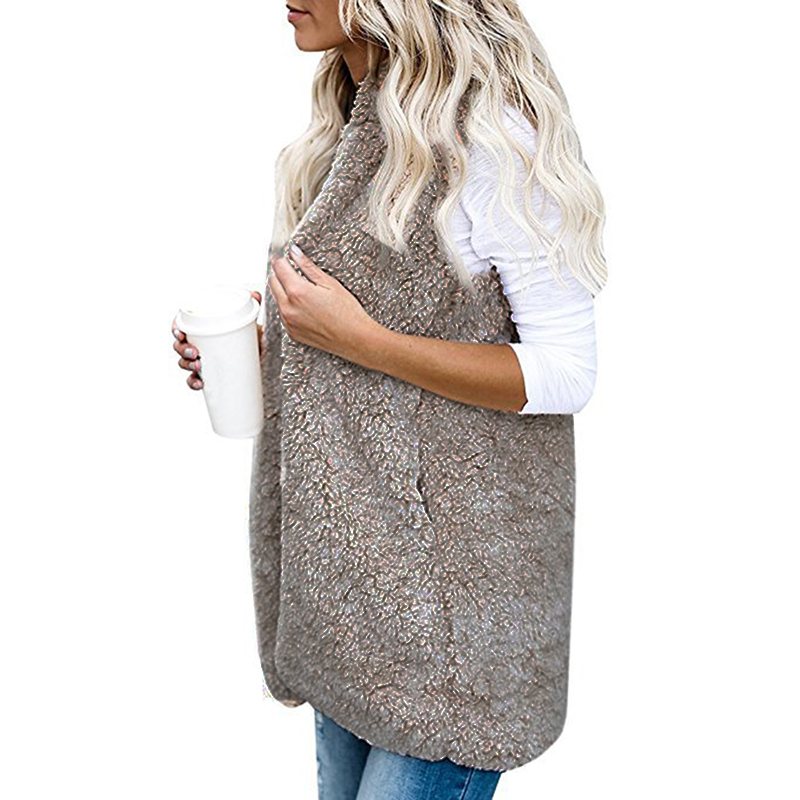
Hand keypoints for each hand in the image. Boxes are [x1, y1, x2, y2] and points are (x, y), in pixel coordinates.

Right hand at [172, 290, 262, 390]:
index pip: (179, 325)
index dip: (175, 329)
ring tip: (199, 366)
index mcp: (200, 327)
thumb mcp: (250, 317)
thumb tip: (255, 295)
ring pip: (183, 362)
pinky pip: (193, 380)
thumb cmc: (248, 331)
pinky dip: (193, 382)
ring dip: (187, 365)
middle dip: (182, 350)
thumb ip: (253, 302)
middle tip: (195, 353)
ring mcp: (200, 359)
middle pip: (179, 345)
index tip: (180, 334)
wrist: (259, 350)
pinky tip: (200, 384)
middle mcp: (196, 343)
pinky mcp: (208, 374)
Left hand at [268, 245, 379, 361]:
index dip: (282, 259)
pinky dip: (289, 307)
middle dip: (280, 274)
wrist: (354, 338)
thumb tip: (294, 252)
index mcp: (297, 292)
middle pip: (272, 282)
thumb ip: (308, 266)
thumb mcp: (330, 283)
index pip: (279, 267)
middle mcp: (288, 308)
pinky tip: (306, 307)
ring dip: (284, 291)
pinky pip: (283, 314)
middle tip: (293, 271)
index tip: (287, 258)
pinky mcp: (292, 332)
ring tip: (304, 291)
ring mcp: (288, 321)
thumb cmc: (347, 312)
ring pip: (277, 299)